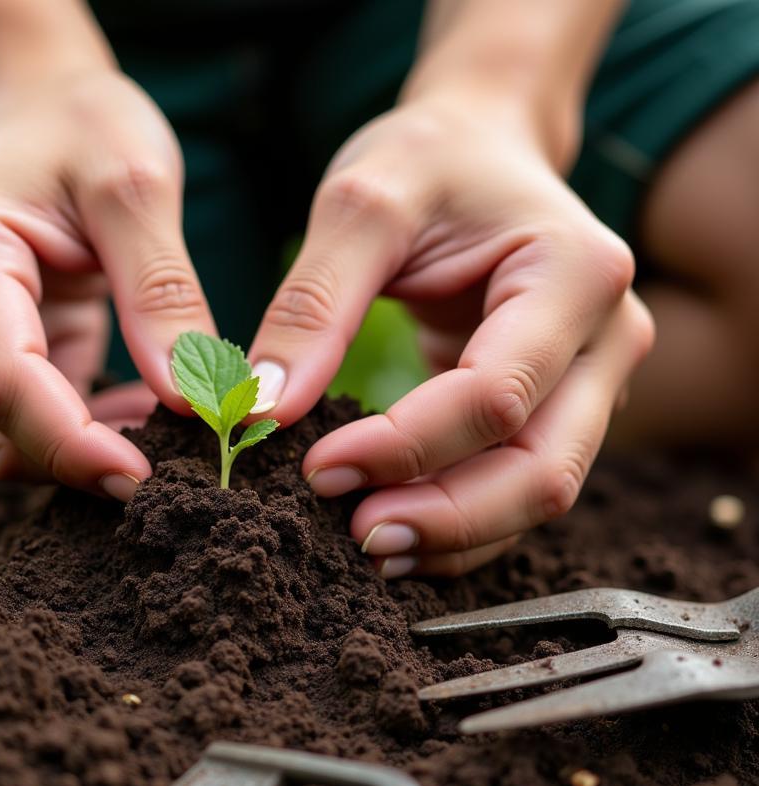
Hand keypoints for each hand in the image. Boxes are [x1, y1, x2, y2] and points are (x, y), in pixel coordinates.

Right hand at [0, 68, 213, 497]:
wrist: (33, 111)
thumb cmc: (82, 128)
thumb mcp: (137, 185)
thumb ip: (161, 290)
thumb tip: (192, 399)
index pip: (6, 384)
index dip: (76, 447)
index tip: (150, 480)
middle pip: (3, 430)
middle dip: (94, 458)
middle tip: (189, 453)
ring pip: (12, 441)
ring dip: (95, 448)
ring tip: (171, 415)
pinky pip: (29, 425)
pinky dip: (89, 431)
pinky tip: (140, 401)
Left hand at [247, 93, 652, 574]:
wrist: (480, 150)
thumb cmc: (427, 163)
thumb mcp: (361, 203)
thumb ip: (314, 303)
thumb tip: (265, 410)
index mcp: (577, 274)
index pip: (494, 396)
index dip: (404, 447)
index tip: (316, 468)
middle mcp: (609, 338)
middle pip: (542, 469)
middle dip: (444, 516)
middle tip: (353, 535)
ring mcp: (595, 382)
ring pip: (540, 494)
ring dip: (454, 535)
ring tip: (366, 545)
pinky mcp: (561, 410)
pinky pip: (520, 488)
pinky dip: (463, 526)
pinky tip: (399, 535)